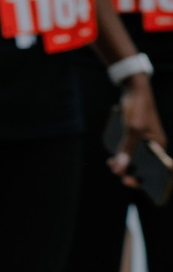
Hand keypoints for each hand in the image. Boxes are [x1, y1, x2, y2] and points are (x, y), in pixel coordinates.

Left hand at [108, 74, 165, 188]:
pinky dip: (122, 156)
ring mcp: (145, 142)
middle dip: (130, 172)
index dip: (143, 179)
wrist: (134, 90)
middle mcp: (154, 146)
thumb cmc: (138, 108)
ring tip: (111, 164)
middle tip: (116, 173)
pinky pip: (130, 151)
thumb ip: (126, 149)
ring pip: (135, 159)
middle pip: (144, 167)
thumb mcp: (132, 129)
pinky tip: (112, 158)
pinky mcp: (136, 137)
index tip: (127, 181)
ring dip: (124, 164)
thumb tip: (119, 168)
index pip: (156, 170)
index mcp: (159, 146)